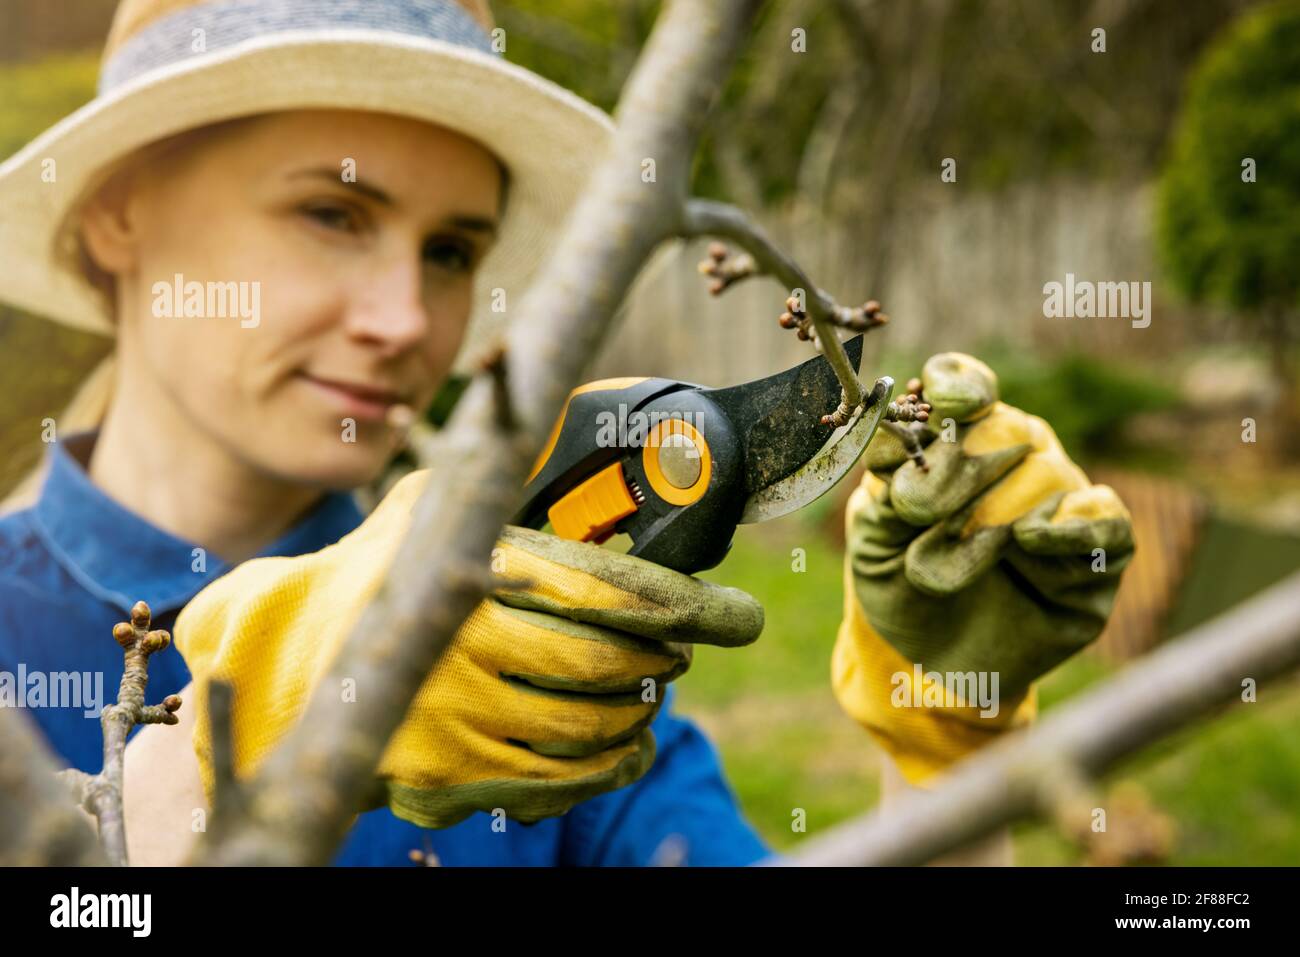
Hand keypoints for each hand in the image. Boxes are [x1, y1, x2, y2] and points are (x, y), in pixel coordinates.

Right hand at [175, 469, 762, 827]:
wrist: (291, 657)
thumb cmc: (382, 568)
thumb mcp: (435, 504)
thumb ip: (504, 475)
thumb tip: (589, 427)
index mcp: (480, 568)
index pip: (613, 591)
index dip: (689, 607)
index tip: (737, 616)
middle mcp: (470, 644)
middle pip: (613, 663)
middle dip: (668, 656)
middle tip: (686, 646)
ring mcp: (457, 717)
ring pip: (593, 728)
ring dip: (641, 709)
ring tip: (651, 687)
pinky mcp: (449, 776)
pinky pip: (558, 784)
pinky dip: (609, 765)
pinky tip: (625, 746)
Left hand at [832, 353, 1132, 782]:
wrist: (938, 662)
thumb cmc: (904, 591)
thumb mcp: (874, 546)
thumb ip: (885, 501)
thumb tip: (911, 467)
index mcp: (959, 445)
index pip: (966, 388)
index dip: (957, 384)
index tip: (941, 401)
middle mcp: (1017, 461)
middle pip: (1009, 430)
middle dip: (966, 474)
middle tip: (928, 518)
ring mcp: (1060, 502)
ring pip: (1051, 472)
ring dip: (1001, 512)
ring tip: (969, 553)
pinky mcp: (1099, 552)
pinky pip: (1106, 519)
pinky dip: (1069, 528)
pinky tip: (1028, 542)